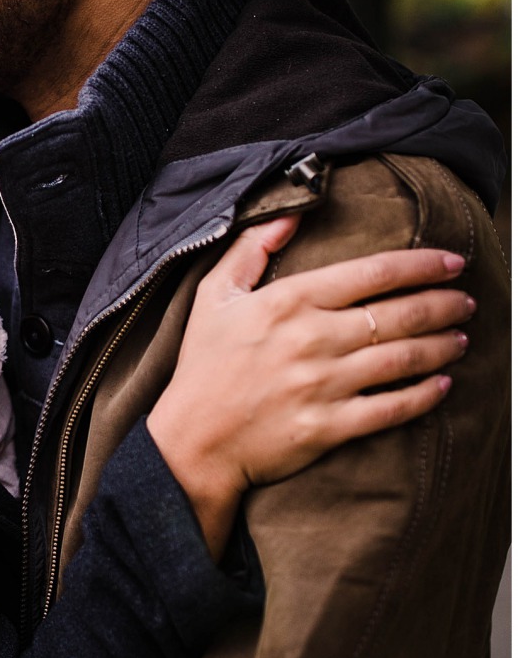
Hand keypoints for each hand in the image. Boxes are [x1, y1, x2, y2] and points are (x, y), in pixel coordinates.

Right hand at [148, 217, 471, 557]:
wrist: (191, 443)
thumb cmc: (203, 368)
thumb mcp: (214, 296)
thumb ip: (251, 248)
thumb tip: (290, 214)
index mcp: (288, 301)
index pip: (371, 273)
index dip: (420, 265)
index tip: (450, 262)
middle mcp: (312, 339)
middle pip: (398, 314)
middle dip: (442, 303)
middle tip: (466, 300)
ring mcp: (323, 385)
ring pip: (402, 359)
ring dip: (441, 346)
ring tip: (461, 337)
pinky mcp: (329, 427)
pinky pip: (390, 409)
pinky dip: (423, 396)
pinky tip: (442, 385)